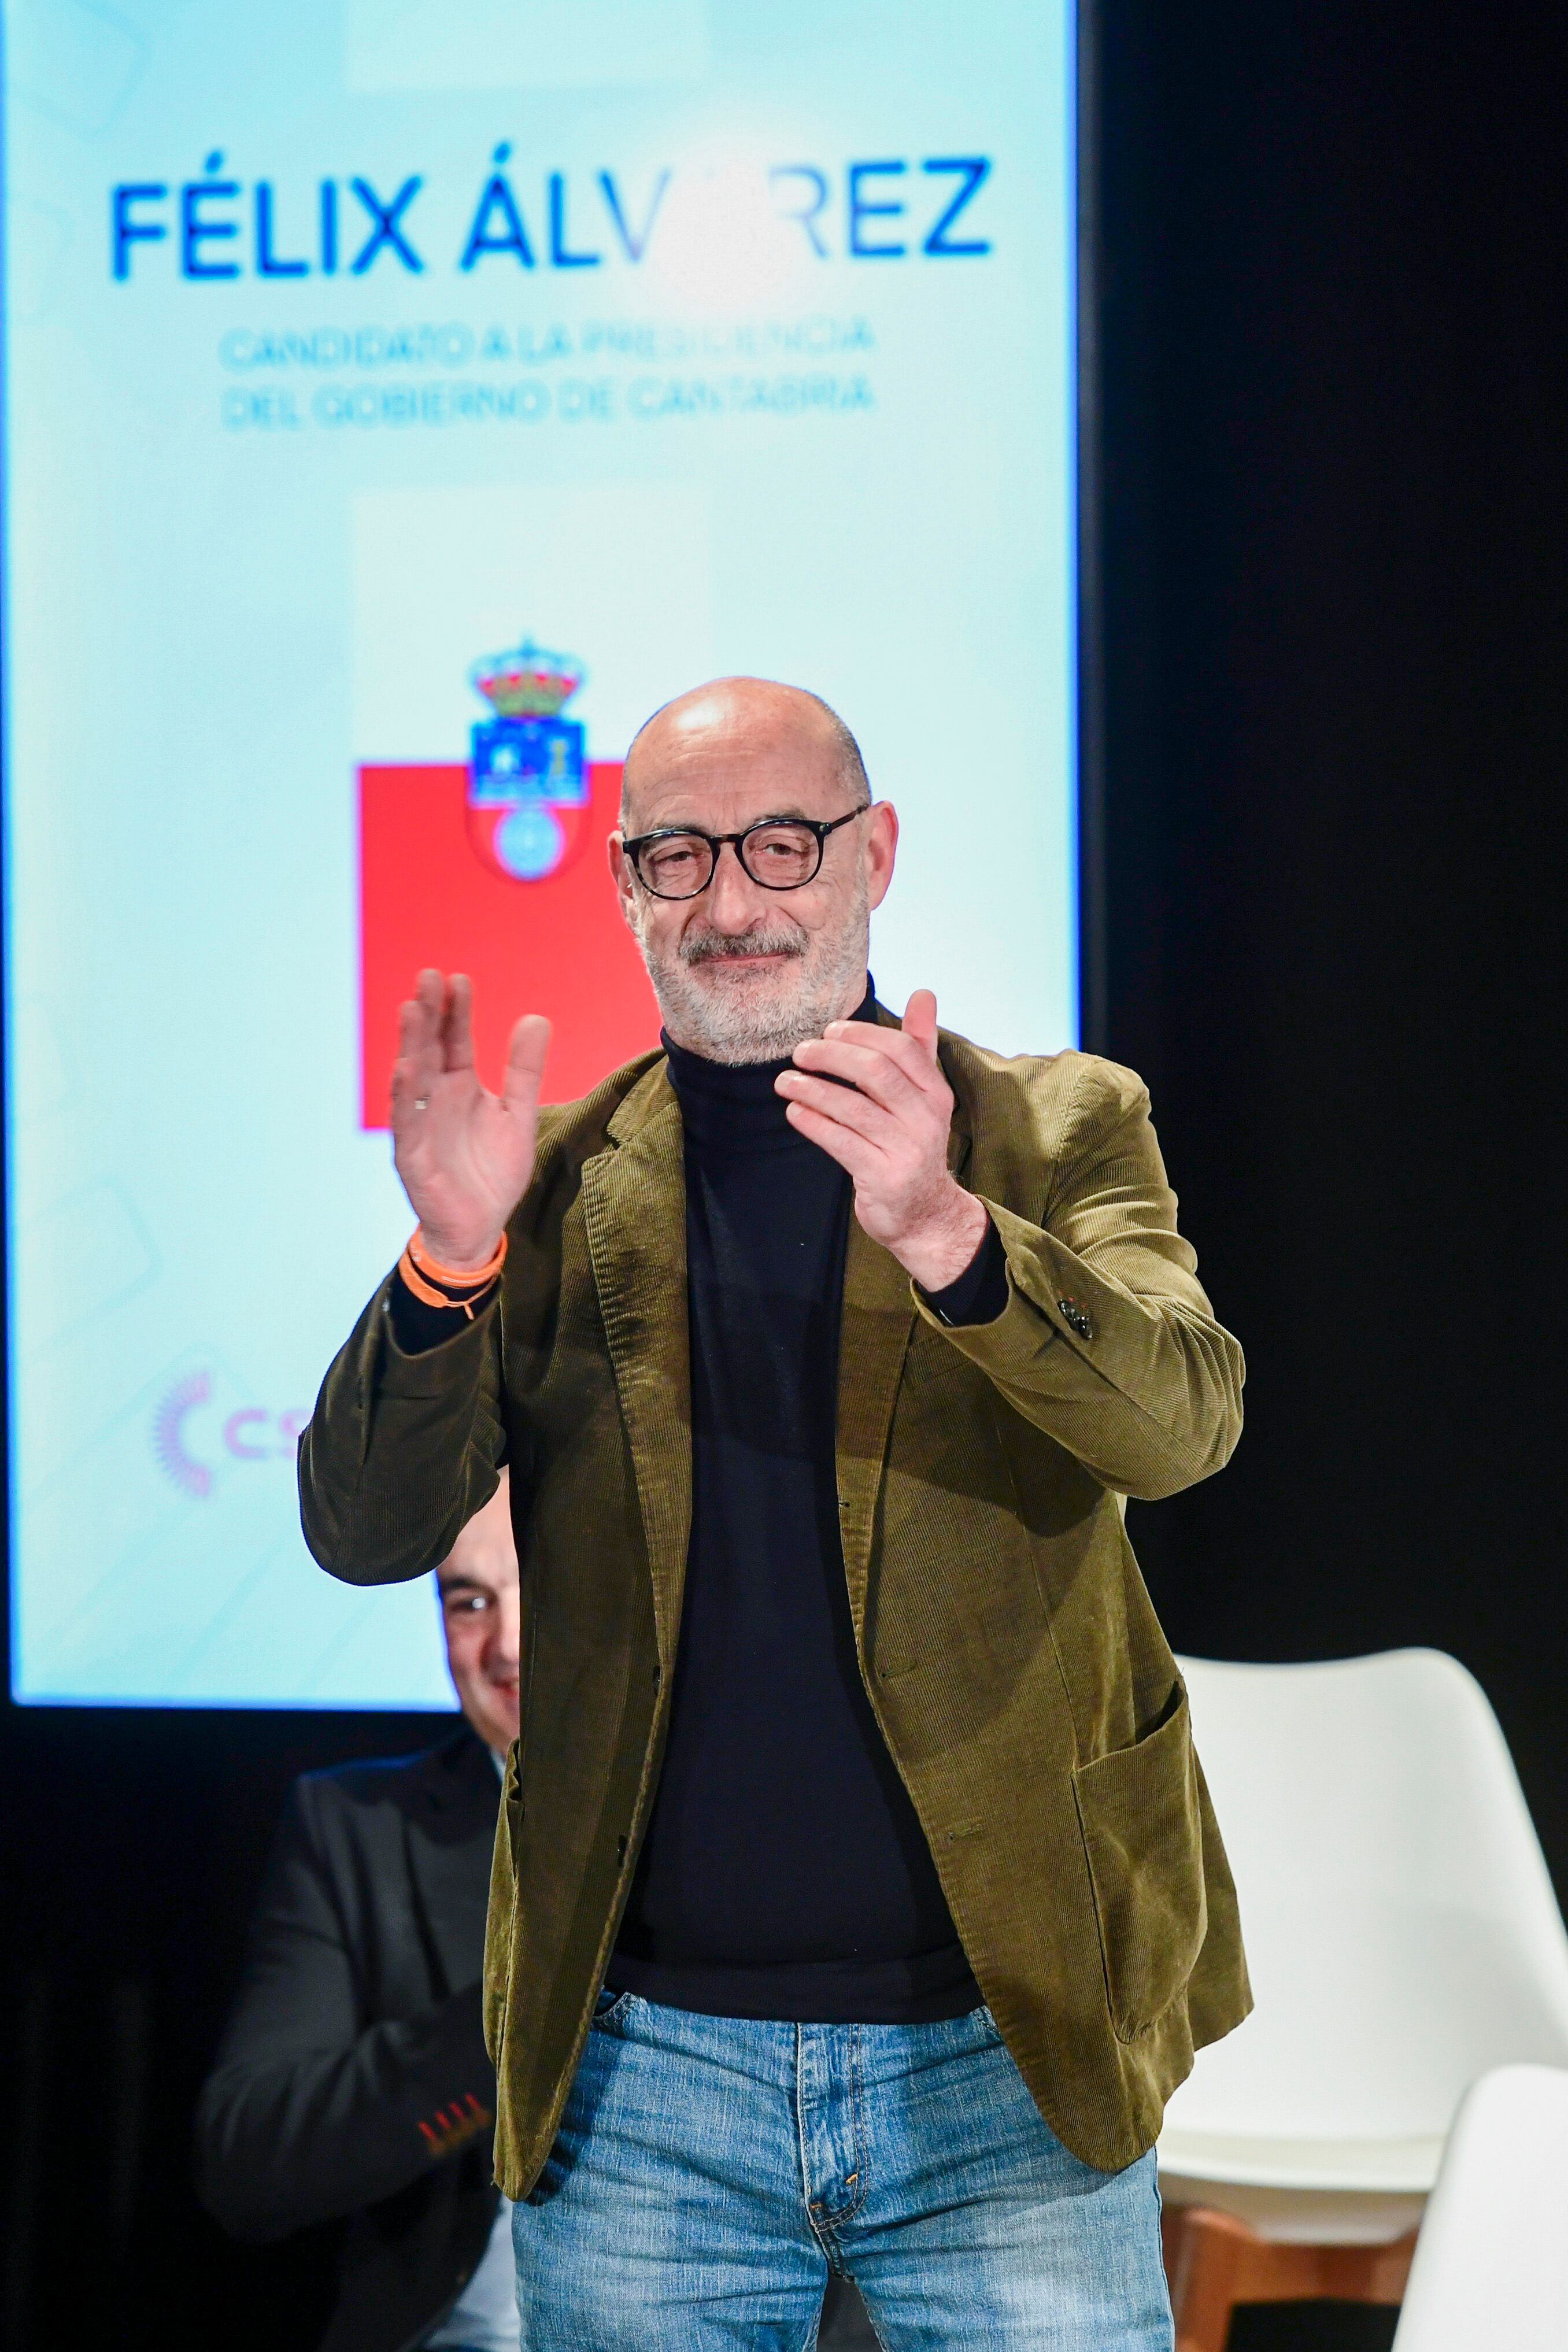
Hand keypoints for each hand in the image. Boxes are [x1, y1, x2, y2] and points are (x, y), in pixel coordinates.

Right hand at [390, 972, 550, 1269]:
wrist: (480, 1228)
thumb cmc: (492, 1172)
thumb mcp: (518, 1115)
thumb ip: (525, 1071)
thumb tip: (536, 1017)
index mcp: (459, 1086)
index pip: (454, 1039)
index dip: (456, 1011)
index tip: (458, 978)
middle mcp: (435, 1099)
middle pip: (429, 1048)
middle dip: (428, 1014)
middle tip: (428, 976)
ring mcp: (420, 1125)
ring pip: (412, 1077)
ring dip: (411, 1044)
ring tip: (412, 1009)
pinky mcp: (412, 1156)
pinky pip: (406, 1122)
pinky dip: (404, 1096)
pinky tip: (406, 1068)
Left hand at [775, 989, 988, 1289]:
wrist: (924, 1215)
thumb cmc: (911, 1144)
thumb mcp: (924, 1097)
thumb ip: (920, 1046)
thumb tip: (923, 994)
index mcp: (936, 1093)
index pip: (901, 1048)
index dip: (861, 1034)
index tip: (829, 1031)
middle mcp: (926, 1119)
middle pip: (875, 1071)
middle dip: (831, 1055)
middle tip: (800, 1052)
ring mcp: (907, 1150)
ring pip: (852, 1106)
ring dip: (811, 1088)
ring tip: (785, 1081)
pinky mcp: (884, 1178)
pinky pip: (841, 1142)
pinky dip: (813, 1123)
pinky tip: (794, 1112)